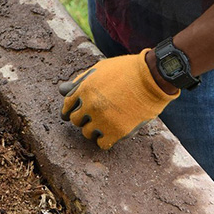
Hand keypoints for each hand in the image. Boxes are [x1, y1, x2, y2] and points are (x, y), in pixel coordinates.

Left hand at [59, 50, 179, 149]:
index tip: (72, 114)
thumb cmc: (126, 70)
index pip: (67, 105)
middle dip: (82, 119)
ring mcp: (102, 119)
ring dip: (93, 130)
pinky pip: (102, 144)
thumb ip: (79, 81)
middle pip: (75, 121)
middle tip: (92, 117)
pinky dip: (104, 141)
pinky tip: (110, 134)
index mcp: (83, 89)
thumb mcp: (99, 69)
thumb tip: (61, 90)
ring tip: (103, 124)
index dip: (68, 110)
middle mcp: (90, 105)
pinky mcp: (118, 131)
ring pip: (87, 133)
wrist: (152, 77)